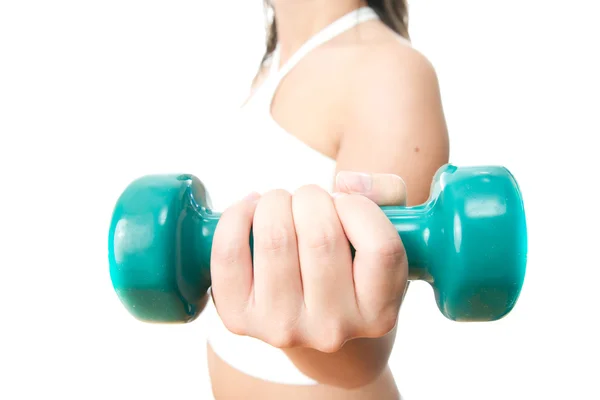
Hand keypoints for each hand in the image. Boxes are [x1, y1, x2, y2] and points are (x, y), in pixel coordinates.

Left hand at [210, 171, 408, 352]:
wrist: (311, 319)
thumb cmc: (350, 265)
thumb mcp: (389, 234)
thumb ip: (387, 193)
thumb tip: (347, 182)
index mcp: (378, 314)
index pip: (380, 248)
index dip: (360, 207)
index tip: (347, 203)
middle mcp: (332, 329)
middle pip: (321, 236)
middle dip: (312, 197)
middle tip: (309, 200)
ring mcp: (283, 328)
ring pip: (275, 238)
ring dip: (276, 202)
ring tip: (281, 205)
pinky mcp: (239, 319)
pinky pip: (229, 254)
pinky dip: (236, 217)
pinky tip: (251, 210)